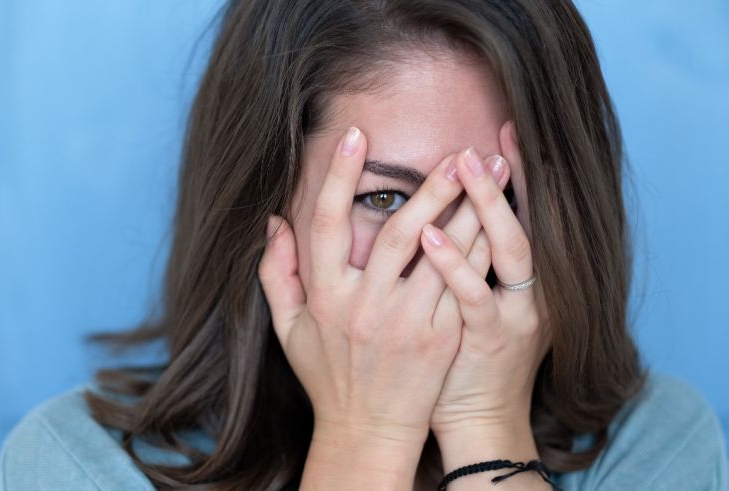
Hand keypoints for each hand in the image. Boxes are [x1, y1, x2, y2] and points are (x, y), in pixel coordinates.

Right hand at [259, 126, 498, 487]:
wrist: (366, 431)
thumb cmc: (326, 375)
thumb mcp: (287, 328)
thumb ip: (276, 273)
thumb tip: (273, 221)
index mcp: (325, 296)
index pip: (327, 224)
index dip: (341, 177)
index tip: (356, 134)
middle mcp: (364, 306)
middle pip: (399, 233)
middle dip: (431, 188)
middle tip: (458, 151)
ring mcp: (406, 324)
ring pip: (441, 256)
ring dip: (469, 210)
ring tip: (494, 175)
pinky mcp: (440, 340)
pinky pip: (464, 287)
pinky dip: (480, 252)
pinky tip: (498, 225)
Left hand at [420, 122, 550, 448]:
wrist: (478, 418)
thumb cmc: (465, 355)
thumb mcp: (476, 303)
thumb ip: (472, 258)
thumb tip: (444, 211)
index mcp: (523, 278)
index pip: (521, 215)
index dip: (516, 175)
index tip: (502, 132)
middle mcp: (530, 291)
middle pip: (522, 222)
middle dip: (502, 181)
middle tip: (479, 142)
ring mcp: (515, 314)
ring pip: (509, 250)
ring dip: (486, 206)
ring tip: (461, 165)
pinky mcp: (492, 338)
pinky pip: (474, 295)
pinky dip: (454, 262)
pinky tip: (429, 233)